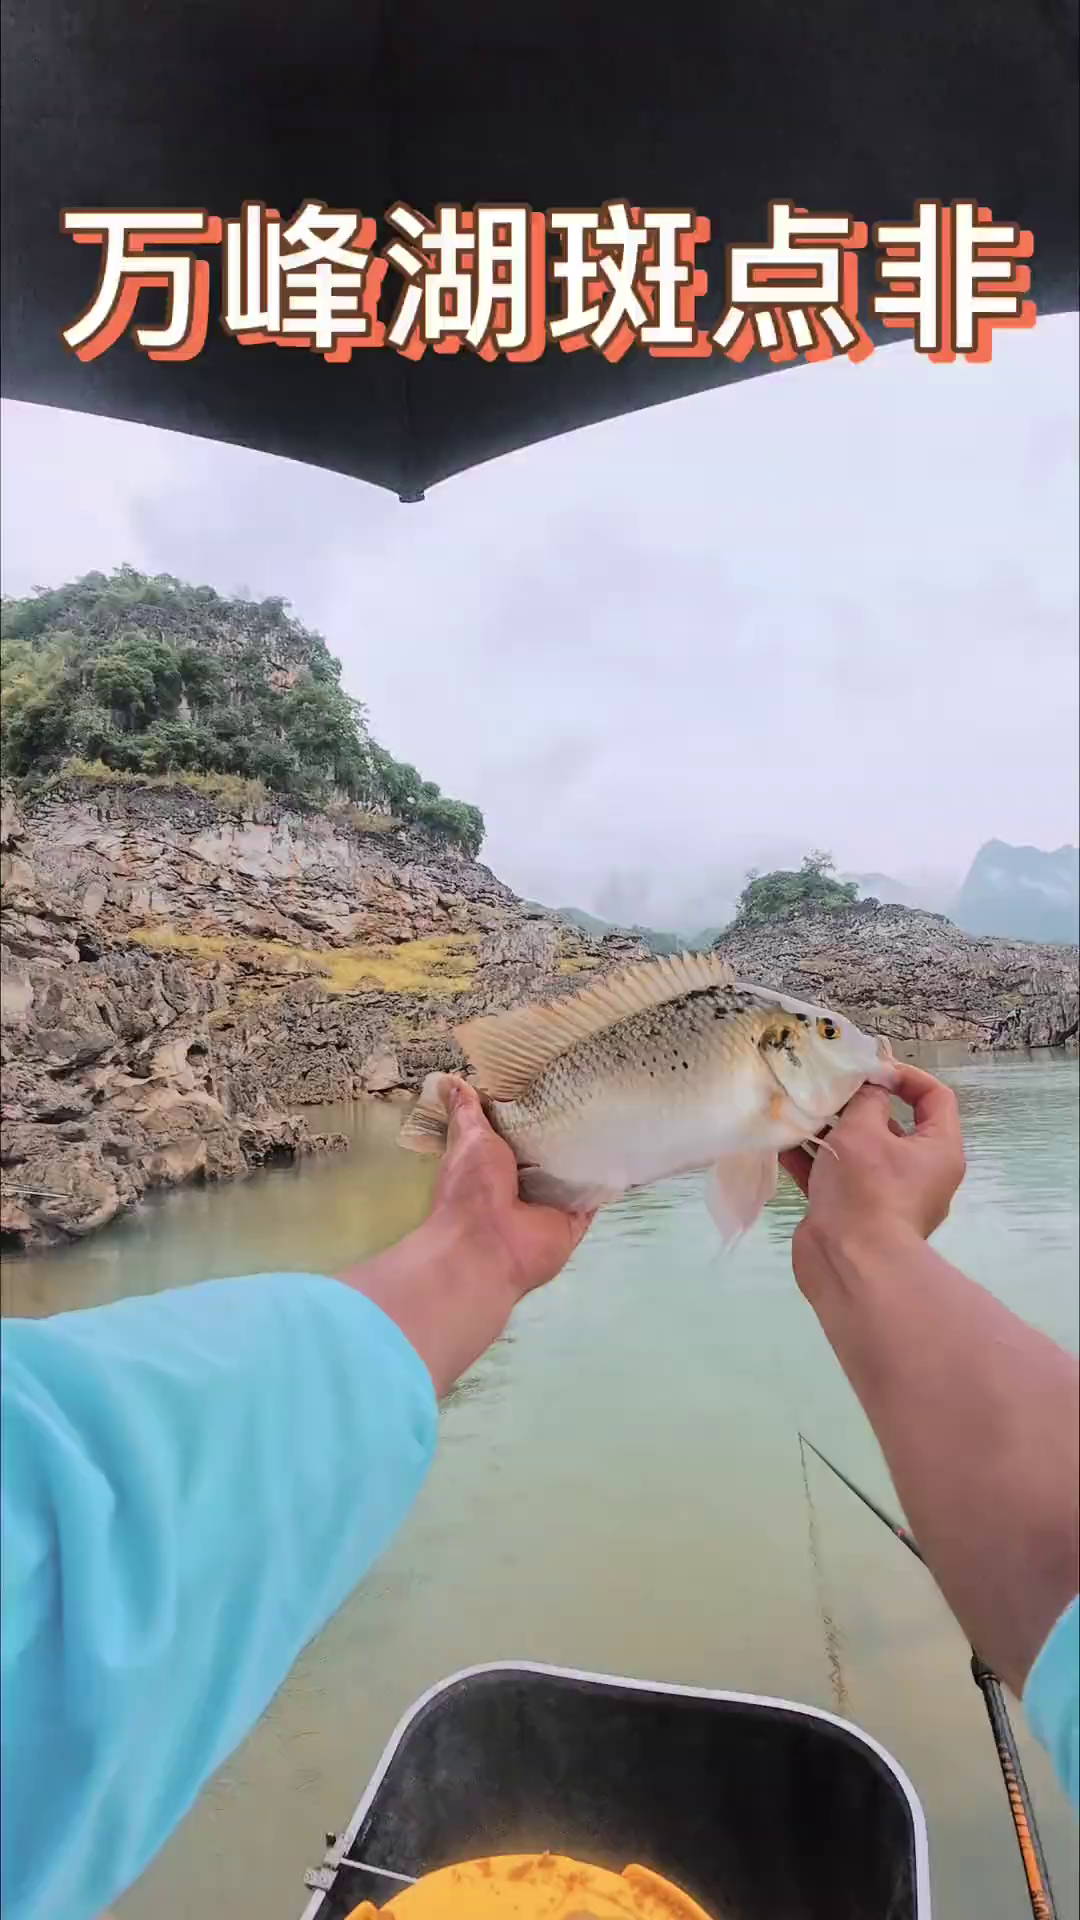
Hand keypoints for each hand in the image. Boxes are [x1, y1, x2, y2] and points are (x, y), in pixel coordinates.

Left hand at [341, 1082, 593, 1395]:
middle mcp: (522, 1181)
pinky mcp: (575, 1218)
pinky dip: (609, 1177)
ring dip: (590, 1150)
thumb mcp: (468, 1139)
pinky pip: (596, 1194)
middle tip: (592, 1086)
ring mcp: (550, 1201)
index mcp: (493, 1161)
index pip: (517, 1129)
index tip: (550, 1074)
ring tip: (615, 1108)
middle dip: (565, 1125)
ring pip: (575, 1170)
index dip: (530, 1106)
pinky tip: (627, 1148)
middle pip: (549, 1148)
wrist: (487, 1247)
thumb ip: (466, 1113)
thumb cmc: (472, 1189)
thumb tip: (449, 1080)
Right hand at [780, 1062, 965, 1271]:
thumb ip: (866, 1099)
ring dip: (828, 1131)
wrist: (849, 1264)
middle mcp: (919, 1172)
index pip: (935, 1097)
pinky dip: (813, 1161)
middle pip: (891, 1124)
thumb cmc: (867, 1189)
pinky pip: (837, 1177)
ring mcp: (886, 1195)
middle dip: (855, 1104)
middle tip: (824, 1088)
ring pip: (859, 1152)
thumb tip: (869, 1087)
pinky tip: (782, 1143)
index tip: (870, 1069)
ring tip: (797, 1109)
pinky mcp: (855, 1213)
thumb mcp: (863, 1130)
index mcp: (938, 1150)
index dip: (905, 1075)